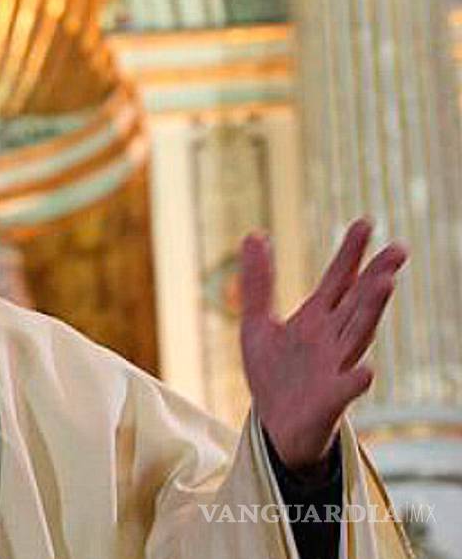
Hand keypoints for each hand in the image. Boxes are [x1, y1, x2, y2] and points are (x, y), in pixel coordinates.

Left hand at [240, 219, 407, 470]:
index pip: (338, 280)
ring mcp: (334, 368)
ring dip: (372, 311)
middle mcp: (331, 339)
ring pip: (357, 336)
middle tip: (396, 250)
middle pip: (357, 303)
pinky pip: (345, 390)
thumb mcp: (256, 324)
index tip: (365, 222)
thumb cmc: (273, 374)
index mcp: (316, 320)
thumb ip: (257, 282)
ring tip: (386, 284)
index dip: (350, 253)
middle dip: (375, 276)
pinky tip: (367, 371)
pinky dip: (356, 380)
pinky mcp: (330, 400)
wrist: (275, 426)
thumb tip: (253, 234)